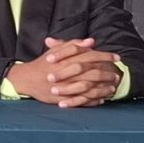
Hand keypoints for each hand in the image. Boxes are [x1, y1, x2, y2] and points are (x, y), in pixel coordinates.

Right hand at [5, 38, 120, 107]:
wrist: (26, 79)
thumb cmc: (42, 64)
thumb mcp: (56, 51)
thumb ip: (73, 45)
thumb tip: (91, 41)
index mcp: (67, 59)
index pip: (91, 56)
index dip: (105, 56)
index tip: (117, 58)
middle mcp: (67, 73)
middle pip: (93, 73)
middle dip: (107, 74)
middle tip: (116, 75)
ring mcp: (65, 87)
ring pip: (89, 88)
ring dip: (102, 88)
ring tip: (111, 88)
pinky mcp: (63, 98)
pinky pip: (82, 101)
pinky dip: (93, 101)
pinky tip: (100, 99)